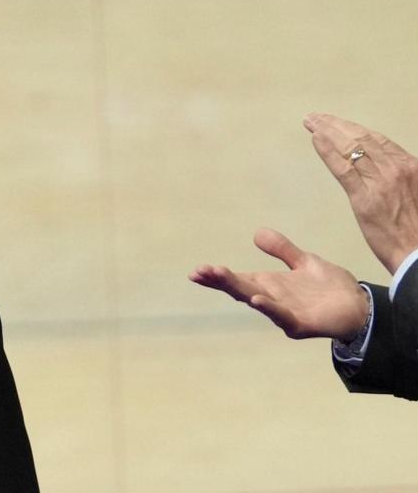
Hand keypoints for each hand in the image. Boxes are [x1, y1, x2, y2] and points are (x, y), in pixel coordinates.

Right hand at [190, 229, 367, 340]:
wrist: (361, 306)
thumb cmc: (332, 287)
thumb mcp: (304, 261)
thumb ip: (282, 249)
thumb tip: (257, 233)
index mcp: (269, 285)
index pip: (237, 279)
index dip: (217, 275)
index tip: (198, 270)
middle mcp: (272, 299)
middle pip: (240, 288)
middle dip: (219, 281)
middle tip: (199, 272)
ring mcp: (284, 313)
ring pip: (255, 299)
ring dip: (237, 289)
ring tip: (219, 276)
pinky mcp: (300, 324)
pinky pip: (281, 315)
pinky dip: (268, 307)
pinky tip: (256, 298)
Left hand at [304, 113, 417, 273]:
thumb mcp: (416, 192)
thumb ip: (402, 178)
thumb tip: (385, 168)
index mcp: (411, 166)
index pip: (378, 139)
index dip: (355, 128)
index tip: (337, 121)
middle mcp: (396, 169)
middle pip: (361, 138)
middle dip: (336, 124)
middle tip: (317, 117)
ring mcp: (380, 182)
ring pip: (351, 148)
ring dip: (327, 131)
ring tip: (311, 122)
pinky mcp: (365, 198)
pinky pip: (343, 168)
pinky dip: (328, 151)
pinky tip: (315, 139)